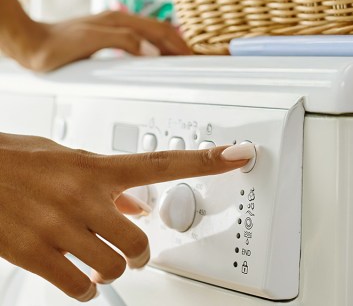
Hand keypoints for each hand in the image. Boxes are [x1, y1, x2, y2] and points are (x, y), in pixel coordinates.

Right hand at [0, 133, 254, 301]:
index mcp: (94, 167)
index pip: (163, 163)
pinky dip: (84, 288)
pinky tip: (76, 276)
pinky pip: (79, 287)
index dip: (207, 161)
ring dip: (111, 269)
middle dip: (139, 252)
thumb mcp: (63, 156)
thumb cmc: (12, 160)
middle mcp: (81, 196)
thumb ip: (103, 178)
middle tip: (132, 250)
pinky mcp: (32, 254)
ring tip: (97, 259)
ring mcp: (57, 226)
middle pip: (138, 240)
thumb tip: (134, 201)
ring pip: (112, 266)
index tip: (239, 156)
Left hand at [18, 11, 191, 71]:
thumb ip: (123, 42)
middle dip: (180, 44)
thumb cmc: (55, 45)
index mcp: (120, 21)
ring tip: (181, 56)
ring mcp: (113, 28)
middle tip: (194, 58)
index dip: (179, 44)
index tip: (193, 55)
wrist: (30, 44)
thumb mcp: (91, 41)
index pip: (160, 31)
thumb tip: (151, 50)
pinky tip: (154, 55)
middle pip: (159, 31)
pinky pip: (140, 40)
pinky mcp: (106, 37)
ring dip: (168, 45)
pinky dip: (154, 47)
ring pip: (151, 34)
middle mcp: (119, 22)